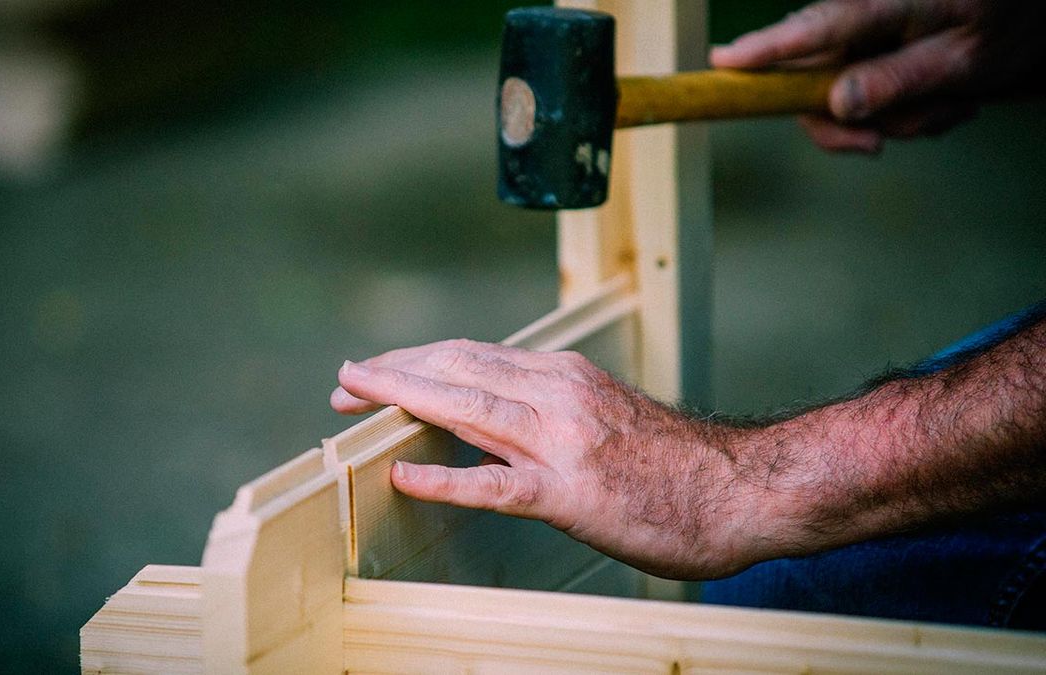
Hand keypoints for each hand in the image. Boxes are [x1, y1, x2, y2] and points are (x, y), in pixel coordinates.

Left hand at [331, 339, 778, 579]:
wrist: (742, 488)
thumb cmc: (675, 463)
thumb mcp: (605, 414)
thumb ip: (551, 408)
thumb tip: (495, 414)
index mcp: (562, 376)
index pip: (470, 357)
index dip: (414, 363)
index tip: (373, 373)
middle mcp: (556, 394)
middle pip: (455, 370)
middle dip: (393, 374)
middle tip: (344, 384)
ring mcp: (561, 442)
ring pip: (465, 409)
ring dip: (402, 400)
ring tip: (353, 402)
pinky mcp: (571, 493)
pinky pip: (495, 485)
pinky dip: (444, 479)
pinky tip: (405, 476)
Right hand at [710, 0, 1045, 152]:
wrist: (1035, 19)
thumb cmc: (1012, 23)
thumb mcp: (965, 60)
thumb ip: (899, 79)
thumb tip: (838, 103)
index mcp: (891, 1)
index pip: (819, 26)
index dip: (769, 48)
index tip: (725, 63)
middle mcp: (868, 13)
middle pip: (812, 77)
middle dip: (843, 121)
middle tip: (876, 145)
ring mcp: (868, 34)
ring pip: (838, 96)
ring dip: (889, 119)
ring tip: (945, 109)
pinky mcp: (873, 51)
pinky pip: (863, 97)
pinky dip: (900, 113)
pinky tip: (941, 103)